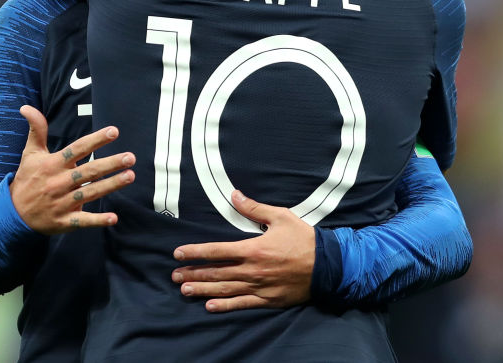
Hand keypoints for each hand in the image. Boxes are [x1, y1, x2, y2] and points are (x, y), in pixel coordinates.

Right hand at [10, 105, 134, 233]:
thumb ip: (36, 130)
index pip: (77, 149)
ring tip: (130, 176)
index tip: (114, 131)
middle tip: (130, 157)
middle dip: (110, 164)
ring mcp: (62, 202)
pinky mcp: (64, 221)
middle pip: (88, 171)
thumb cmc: (27, 179)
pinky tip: (114, 218)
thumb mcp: (30, 153)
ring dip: (110, 185)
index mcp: (53, 164)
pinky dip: (97, 220)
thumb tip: (27, 107)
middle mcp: (59, 182)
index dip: (95, 140)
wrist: (13, 213)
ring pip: (89, 192)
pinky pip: (82, 220)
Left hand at [172, 190, 313, 311]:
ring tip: (185, 290)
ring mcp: (259, 287)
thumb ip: (255, 208)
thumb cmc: (304, 239)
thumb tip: (234, 195)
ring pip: (225, 289)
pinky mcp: (267, 300)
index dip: (196, 252)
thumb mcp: (281, 217)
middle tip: (175, 275)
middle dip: (193, 273)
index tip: (179, 254)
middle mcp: (252, 270)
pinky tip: (209, 306)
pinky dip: (225, 305)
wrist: (328, 266)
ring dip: (203, 290)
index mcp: (253, 249)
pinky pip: (242, 304)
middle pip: (216, 272)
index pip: (217, 251)